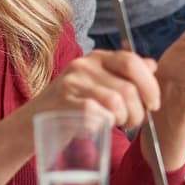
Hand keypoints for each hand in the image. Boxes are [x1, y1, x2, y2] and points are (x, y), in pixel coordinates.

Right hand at [25, 49, 159, 131]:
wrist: (31, 124)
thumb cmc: (72, 107)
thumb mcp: (100, 86)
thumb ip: (125, 76)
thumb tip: (152, 65)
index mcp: (97, 58)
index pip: (133, 62)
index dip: (150, 85)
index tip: (154, 104)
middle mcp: (84, 65)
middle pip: (128, 86)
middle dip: (139, 109)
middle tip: (133, 122)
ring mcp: (71, 82)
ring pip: (115, 101)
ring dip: (123, 119)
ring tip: (117, 124)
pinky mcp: (62, 102)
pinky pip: (96, 113)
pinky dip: (103, 124)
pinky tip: (99, 126)